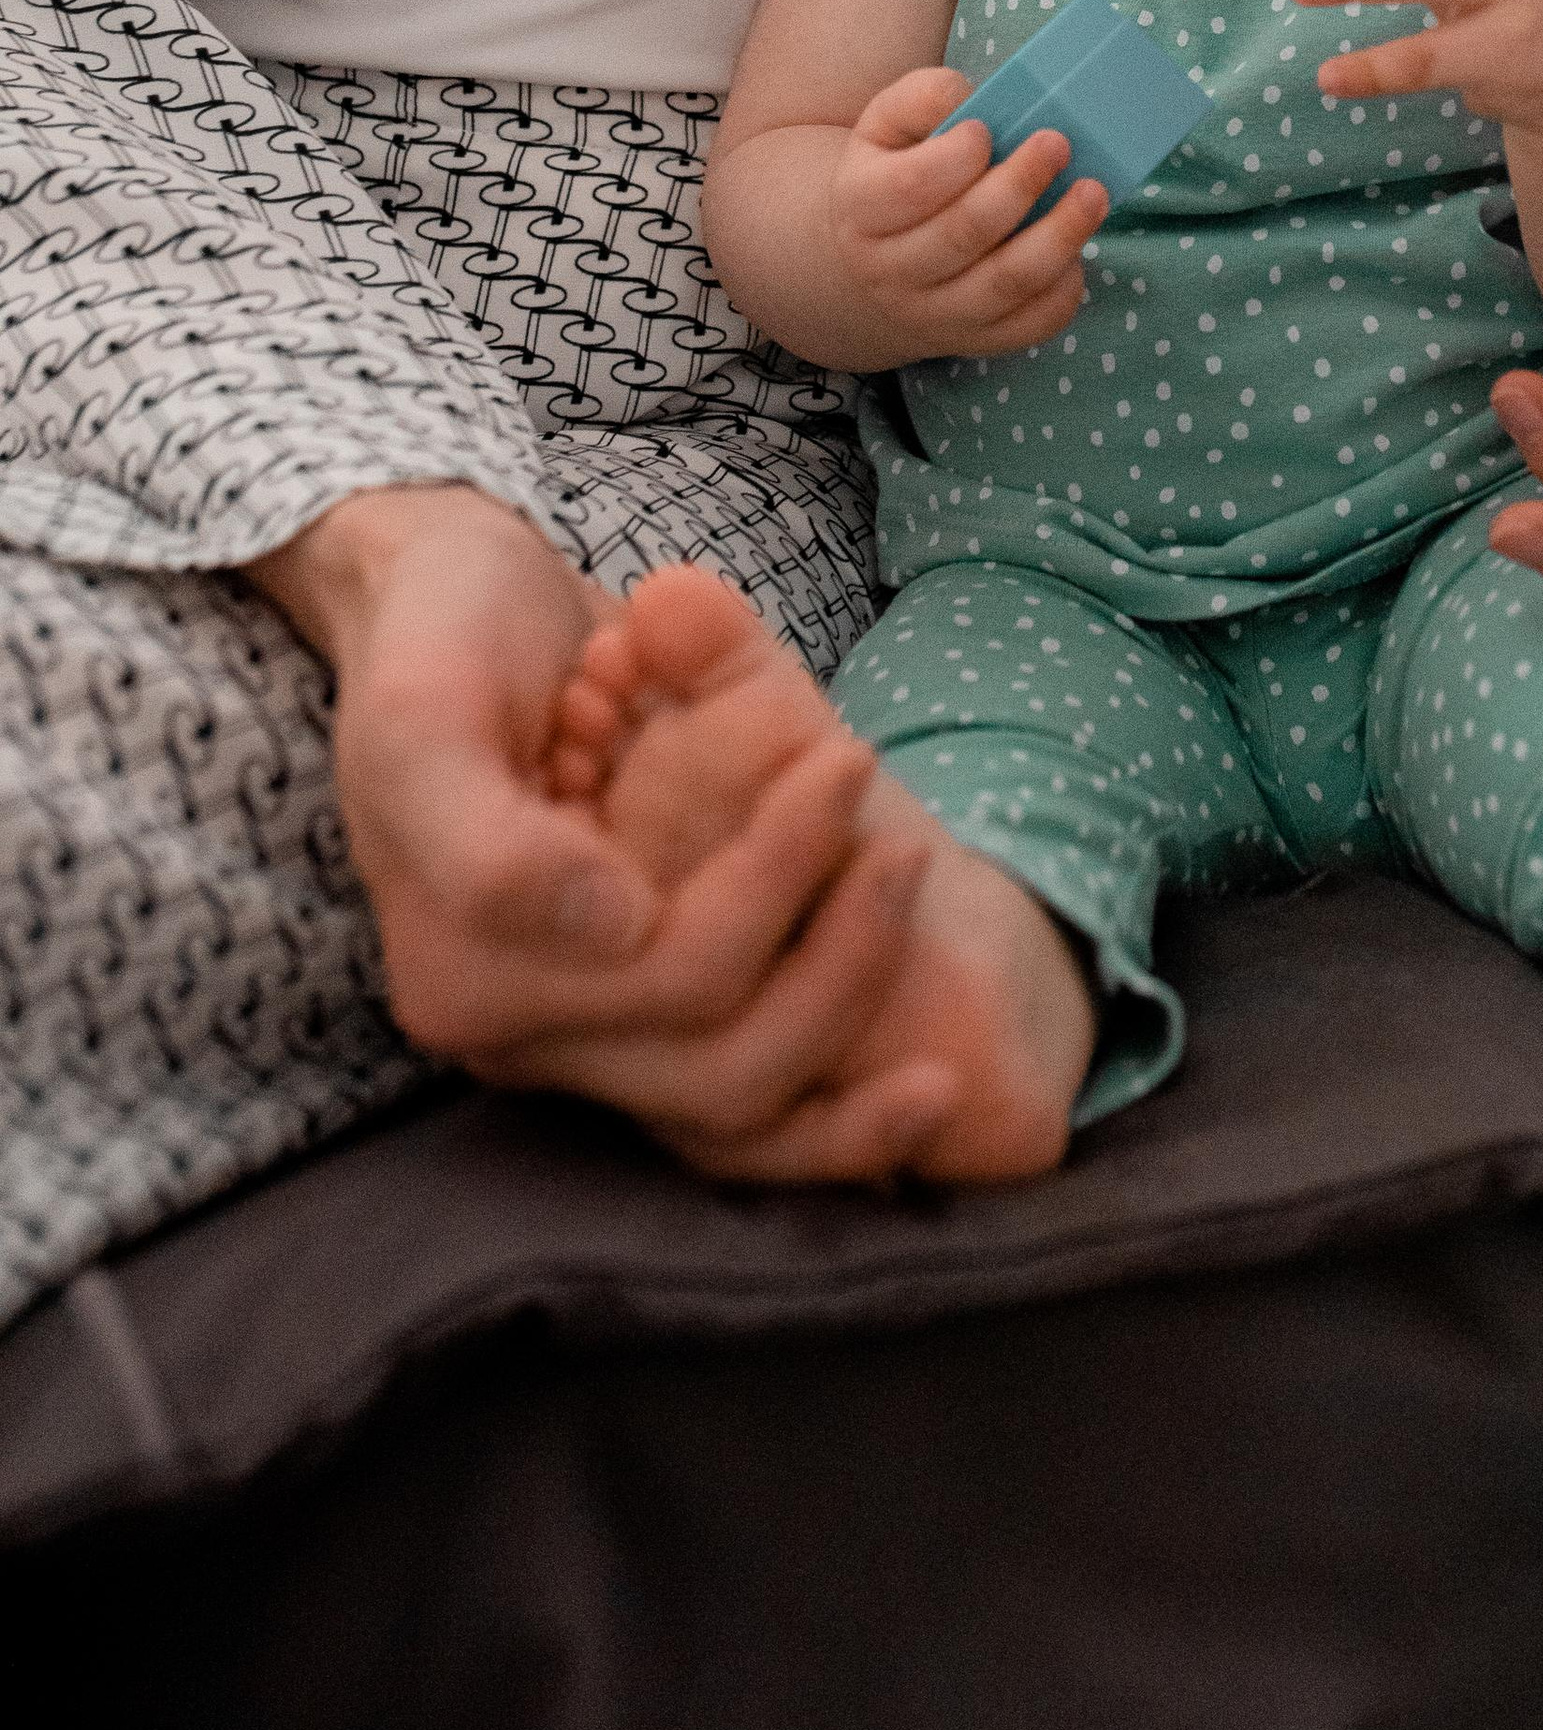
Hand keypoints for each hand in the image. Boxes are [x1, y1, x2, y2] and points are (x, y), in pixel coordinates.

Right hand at [259, 486, 950, 1177]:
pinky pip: (746, 1112)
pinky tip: (932, 1095)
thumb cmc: (445, 638)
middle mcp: (520, 1037)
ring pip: (744, 1101)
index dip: (777, 876)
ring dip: (849, 1003)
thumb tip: (615, 926)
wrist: (457, 609)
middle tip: (898, 821)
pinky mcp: (641, 1027)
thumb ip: (488, 840)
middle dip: (837, 948)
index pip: (663, 971)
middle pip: (719, 1054)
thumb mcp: (424, 712)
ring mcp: (583, 1043)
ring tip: (910, 881)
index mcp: (463, 975)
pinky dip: (837, 1121)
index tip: (847, 760)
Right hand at [827, 64, 1111, 363]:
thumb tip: (968, 98)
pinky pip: (1031, 324)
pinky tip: (1077, 247)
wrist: (874, 263)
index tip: (985, 129)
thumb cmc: (894, 174)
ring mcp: (934, 315)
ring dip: (1059, 237)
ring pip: (1005, 284)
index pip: (907, 189)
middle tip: (1058, 142)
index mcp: (859, 209)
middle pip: (962, 235)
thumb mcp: (885, 127)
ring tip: (1093, 193)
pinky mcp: (976, 341)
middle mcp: (889, 272)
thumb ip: (919, 100)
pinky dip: (1063, 287)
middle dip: (1018, 185)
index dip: (952, 159)